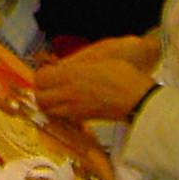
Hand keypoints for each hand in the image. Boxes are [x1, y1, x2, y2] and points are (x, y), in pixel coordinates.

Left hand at [33, 37, 158, 122]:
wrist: (138, 99)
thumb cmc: (122, 75)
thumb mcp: (97, 61)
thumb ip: (76, 65)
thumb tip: (61, 67)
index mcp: (71, 75)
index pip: (40, 78)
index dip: (42, 75)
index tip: (48, 72)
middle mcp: (69, 93)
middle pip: (40, 98)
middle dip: (41, 91)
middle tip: (49, 85)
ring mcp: (75, 109)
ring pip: (49, 110)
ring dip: (49, 103)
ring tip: (58, 95)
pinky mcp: (84, 119)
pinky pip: (63, 117)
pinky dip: (60, 112)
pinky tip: (70, 104)